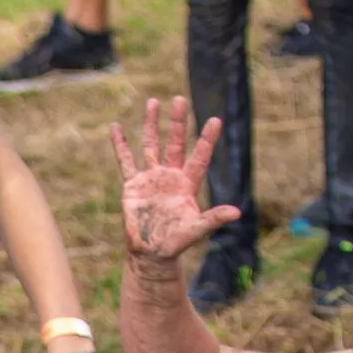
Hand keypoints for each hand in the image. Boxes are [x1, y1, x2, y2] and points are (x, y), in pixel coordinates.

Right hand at [107, 98, 242, 263]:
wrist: (151, 252)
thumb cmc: (175, 243)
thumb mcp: (196, 230)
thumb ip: (213, 218)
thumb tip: (237, 212)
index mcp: (187, 184)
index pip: (199, 157)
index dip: (207, 139)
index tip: (216, 120)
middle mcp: (170, 176)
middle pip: (175, 144)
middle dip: (177, 122)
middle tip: (180, 99)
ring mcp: (151, 178)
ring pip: (151, 146)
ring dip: (151, 125)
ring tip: (153, 102)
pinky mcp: (133, 185)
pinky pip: (125, 161)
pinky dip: (120, 145)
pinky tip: (116, 127)